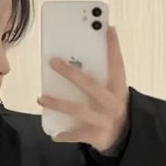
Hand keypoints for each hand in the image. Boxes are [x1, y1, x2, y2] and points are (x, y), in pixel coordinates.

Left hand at [37, 25, 129, 152]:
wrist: (124, 138)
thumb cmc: (112, 108)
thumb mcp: (112, 91)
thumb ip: (101, 76)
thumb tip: (80, 54)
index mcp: (118, 89)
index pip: (117, 64)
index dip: (113, 46)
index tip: (108, 28)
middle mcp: (112, 103)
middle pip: (90, 85)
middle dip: (71, 73)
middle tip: (53, 61)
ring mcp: (104, 120)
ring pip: (78, 110)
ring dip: (57, 103)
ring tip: (41, 98)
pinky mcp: (97, 136)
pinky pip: (77, 134)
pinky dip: (65, 134)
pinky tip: (54, 134)